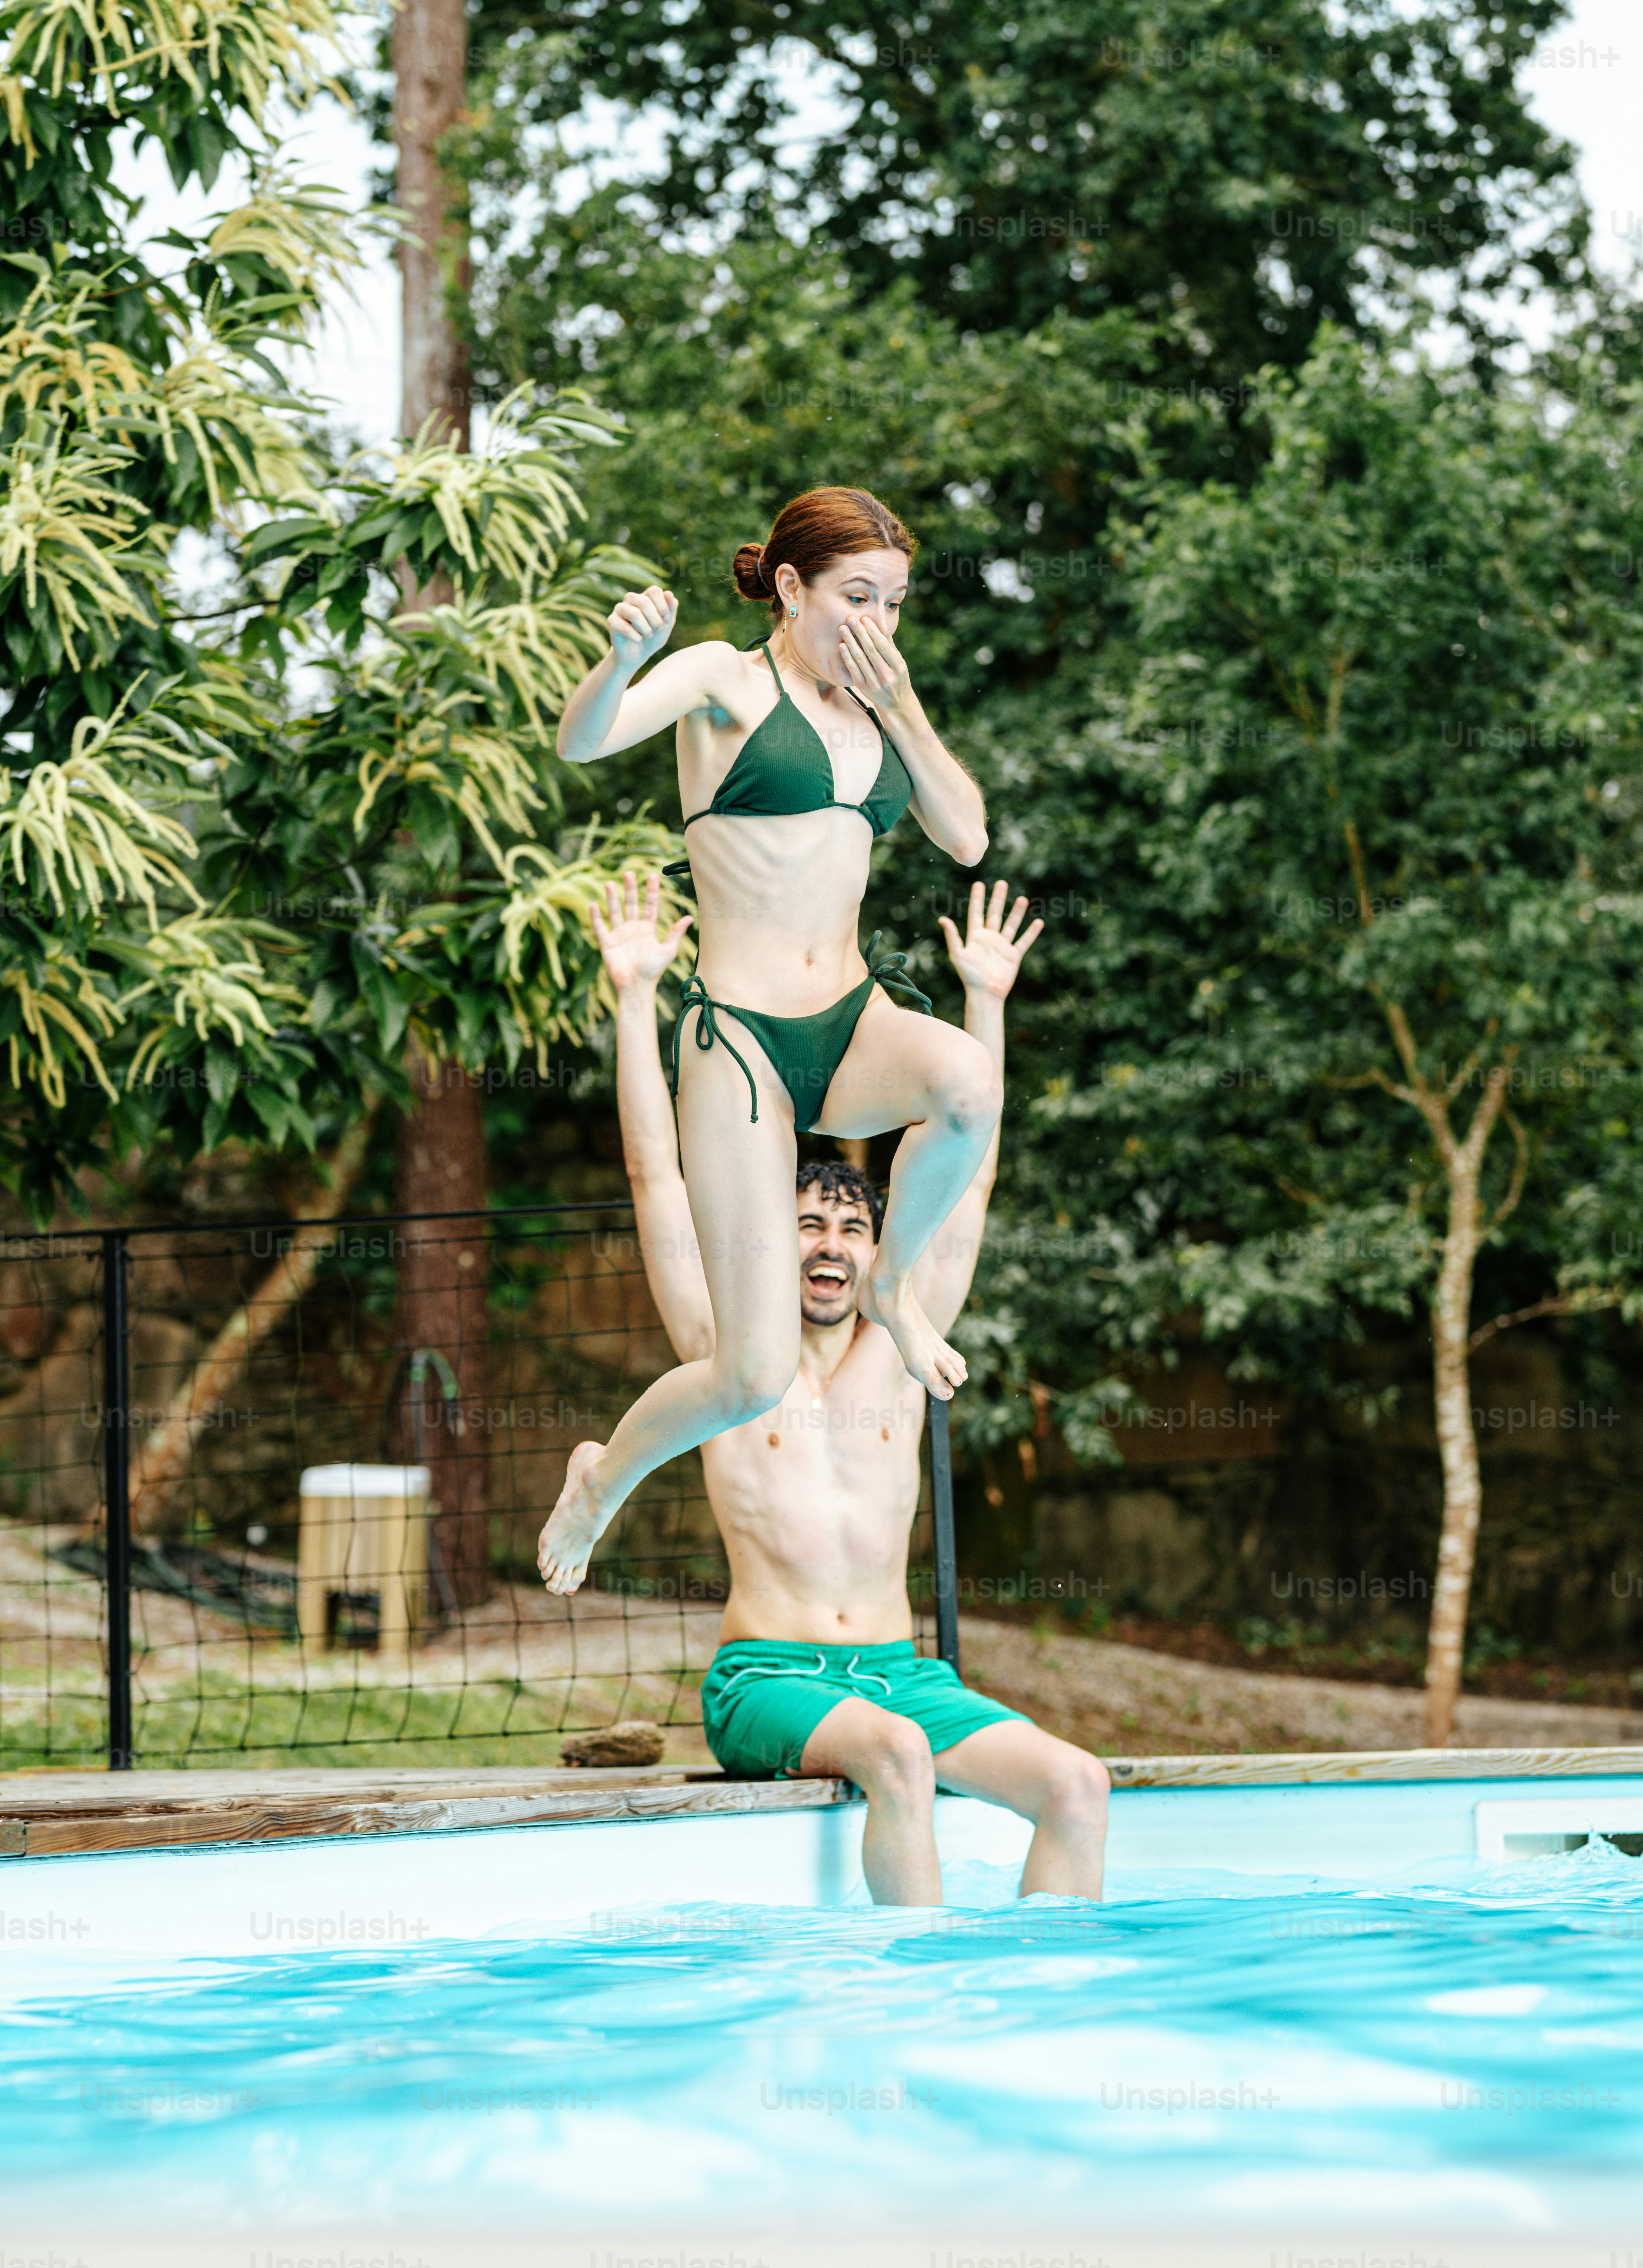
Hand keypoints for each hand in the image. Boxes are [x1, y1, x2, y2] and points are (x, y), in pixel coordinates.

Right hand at [590, 871, 691, 990]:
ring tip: (610, 883)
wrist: (636, 987)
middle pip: (631, 904)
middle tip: (628, 873)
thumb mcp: (668, 950)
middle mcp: (633, 929)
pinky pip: (600, 927)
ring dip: (612, 898)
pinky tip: (593, 904)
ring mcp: (619, 935)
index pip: (649, 905)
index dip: (651, 891)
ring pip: (614, 911)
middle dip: (630, 889)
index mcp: (647, 929)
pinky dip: (596, 916)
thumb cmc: (653, 971)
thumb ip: (676, 933)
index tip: (652, 875)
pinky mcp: (607, 943)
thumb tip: (690, 917)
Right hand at [608, 586, 676, 674]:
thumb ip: (671, 608)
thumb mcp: (667, 624)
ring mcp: (620, 609)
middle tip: (657, 629)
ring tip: (648, 635)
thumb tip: (669, 593)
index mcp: (645, 596)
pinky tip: (637, 640)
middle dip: (655, 620)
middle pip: (644, 601)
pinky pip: (625, 628)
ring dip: (646, 629)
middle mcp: (631, 599)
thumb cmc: (653, 636)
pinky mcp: (612, 621)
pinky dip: (636, 637)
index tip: (666, 619)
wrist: (638, 654)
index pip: (654, 591)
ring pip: (634, 614)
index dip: (663, 606)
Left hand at [836, 614, 910, 711]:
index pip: (882, 645)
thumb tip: (880, 627)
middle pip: (870, 650)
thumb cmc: (898, 678)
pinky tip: (842, 645)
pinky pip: (853, 669)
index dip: (872, 631)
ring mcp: (874, 683)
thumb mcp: (900, 663)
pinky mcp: (864, 688)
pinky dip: (847, 657)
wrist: (896, 704)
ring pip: (860, 658)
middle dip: (859, 632)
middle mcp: (886, 675)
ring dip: (850, 642)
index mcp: (898, 666)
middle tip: (850, 618)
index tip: (864, 618)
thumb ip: (890, 646)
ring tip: (843, 628)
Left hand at [938, 880, 1042, 998]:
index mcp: (975, 937)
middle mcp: (989, 939)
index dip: (977, 899)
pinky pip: (1024, 942)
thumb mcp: (958, 955)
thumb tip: (942, 919)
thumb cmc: (969, 977)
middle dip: (998, 899)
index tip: (979, 884)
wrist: (985, 994)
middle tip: (1002, 883)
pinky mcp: (1013, 956)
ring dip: (1017, 912)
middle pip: (995, 914)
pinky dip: (1031, 933)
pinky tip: (1038, 922)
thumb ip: (952, 937)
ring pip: (1011, 925)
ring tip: (1023, 898)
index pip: (976, 913)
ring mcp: (1002, 947)